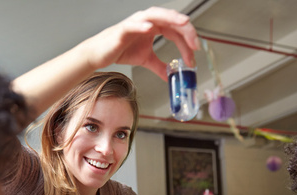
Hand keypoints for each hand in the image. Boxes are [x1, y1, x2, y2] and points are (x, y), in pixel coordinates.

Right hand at [85, 7, 199, 80]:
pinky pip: (133, 24)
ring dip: (170, 18)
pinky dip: (141, 24)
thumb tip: (170, 77)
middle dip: (185, 30)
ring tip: (182, 23)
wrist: (101, 54)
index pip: (176, 30)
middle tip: (195, 43)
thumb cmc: (121, 50)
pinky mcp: (123, 29)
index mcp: (155, 26)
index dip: (187, 40)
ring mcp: (136, 22)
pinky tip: (149, 28)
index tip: (195, 53)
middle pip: (171, 20)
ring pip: (156, 15)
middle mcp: (147, 21)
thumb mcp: (146, 60)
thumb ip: (160, 66)